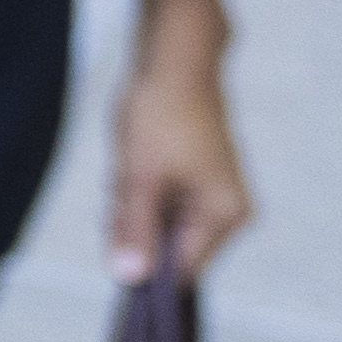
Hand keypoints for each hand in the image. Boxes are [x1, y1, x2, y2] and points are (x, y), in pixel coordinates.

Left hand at [107, 0, 252, 281]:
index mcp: (224, 218)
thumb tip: (128, 280)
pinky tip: (134, 162)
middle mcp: (228, 214)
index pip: (182, 273)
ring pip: (155, 224)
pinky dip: (136, 189)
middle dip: (133, 226)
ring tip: (132, 168)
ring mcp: (212, 197)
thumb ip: (133, 230)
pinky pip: (157, 202)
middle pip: (166, 249)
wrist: (173, 60)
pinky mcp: (195, 181)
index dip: (145, 271)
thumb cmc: (159, 116)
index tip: (113, 252)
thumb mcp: (137, 177)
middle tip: (121, 189)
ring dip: (131, 204)